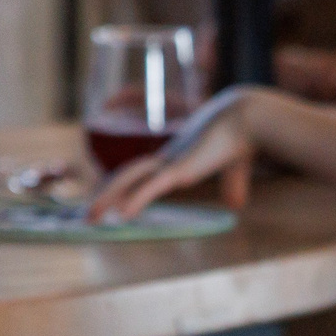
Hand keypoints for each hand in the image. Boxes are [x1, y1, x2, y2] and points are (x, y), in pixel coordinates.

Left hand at [87, 88, 261, 223]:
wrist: (247, 117)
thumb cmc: (242, 137)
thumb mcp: (234, 168)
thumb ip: (233, 186)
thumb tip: (236, 204)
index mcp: (176, 160)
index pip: (140, 173)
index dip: (121, 186)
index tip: (107, 202)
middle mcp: (168, 160)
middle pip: (126, 175)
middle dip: (105, 194)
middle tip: (88, 216)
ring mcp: (172, 164)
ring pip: (130, 179)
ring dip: (108, 198)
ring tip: (91, 218)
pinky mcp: (181, 169)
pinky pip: (152, 187)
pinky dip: (136, 200)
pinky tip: (122, 215)